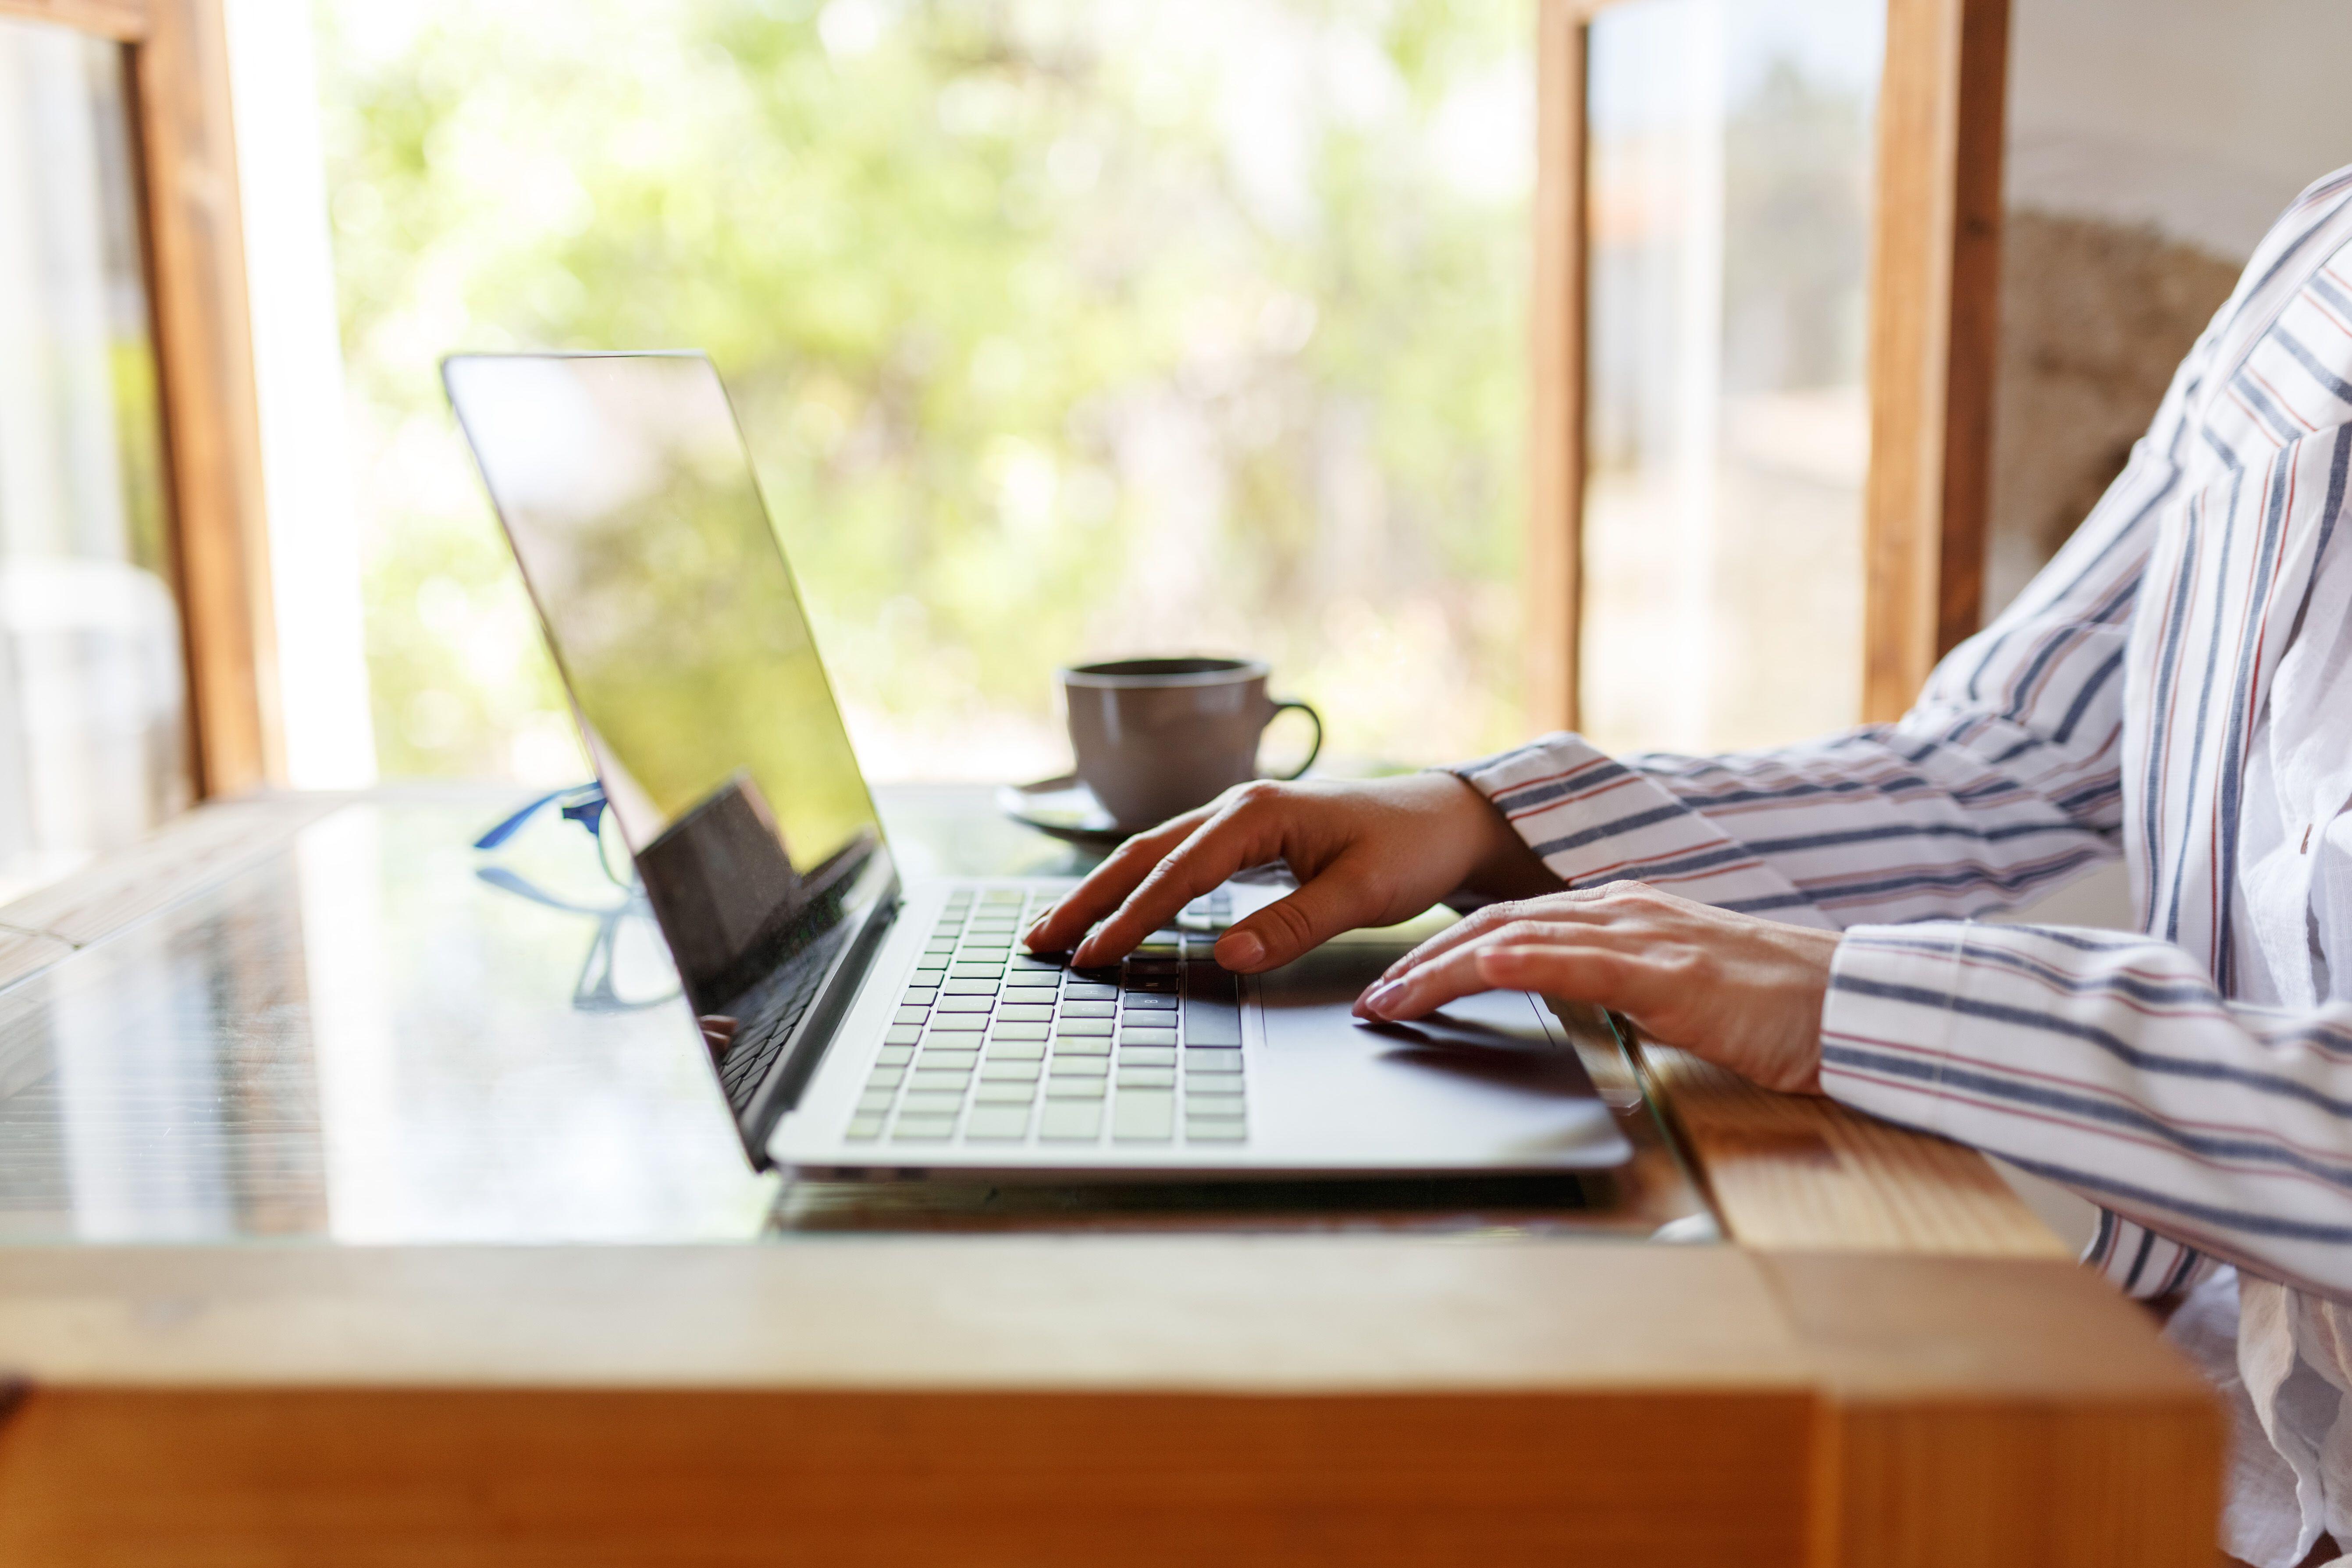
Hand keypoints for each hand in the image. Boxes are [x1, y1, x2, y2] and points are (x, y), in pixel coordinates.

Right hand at [1022, 773, 1557, 971]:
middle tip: (1041, 942)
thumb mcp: (1364, 892)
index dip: (1131, 918)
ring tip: (1059, 929)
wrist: (1444, 817)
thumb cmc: (1410, 848)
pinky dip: (1137, 885)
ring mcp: (1236, 819)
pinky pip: (1175, 860)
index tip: (1094, 956)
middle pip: (1143, 854)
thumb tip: (1227, 953)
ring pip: (1152, 854)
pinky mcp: (1244, 836)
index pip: (1179, 874)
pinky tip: (1116, 909)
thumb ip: (1294, 922)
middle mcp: (1236, 808)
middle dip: (1088, 899)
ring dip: (1103, 891)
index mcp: (1259, 814)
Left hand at [1354, 882, 1838, 1094]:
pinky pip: (1566, 962)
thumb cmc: (1776, 1007)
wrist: (1852, 1003)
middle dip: (1423, 960)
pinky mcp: (1661, 971)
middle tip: (1371, 998)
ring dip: (1440, 969)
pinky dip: (1504, 967)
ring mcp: (1640, 935)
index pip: (1514, 923)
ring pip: (1514, 937)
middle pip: (1496, 924)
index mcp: (1625, 914)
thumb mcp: (1678, 993)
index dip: (1448, 950)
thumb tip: (1574, 1002)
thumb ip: (1624, 987)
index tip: (1400, 982)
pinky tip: (1465, 977)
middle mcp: (1622, 911)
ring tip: (1389, 1001)